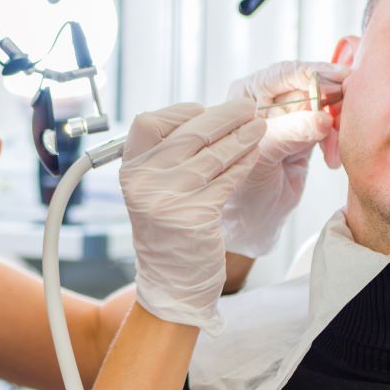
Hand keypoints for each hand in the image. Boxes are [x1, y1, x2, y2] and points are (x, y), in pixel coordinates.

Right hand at [120, 100, 264, 333]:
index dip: (179, 112)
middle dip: (224, 117)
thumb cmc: (169, 231)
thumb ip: (168, 156)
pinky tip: (254, 154)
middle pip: (188, 134)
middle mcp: (143, 183)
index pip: (148, 123)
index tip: (205, 110)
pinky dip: (243, 164)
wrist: (172, 282)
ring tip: (260, 127)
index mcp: (130, 171)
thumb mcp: (153, 190)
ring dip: (242, 137)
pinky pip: (226, 180)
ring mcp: (167, 200)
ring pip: (212, 155)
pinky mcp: (195, 217)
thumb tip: (208, 116)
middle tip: (248, 108)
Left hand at [221, 61, 347, 257]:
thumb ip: (289, 134)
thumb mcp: (262, 157)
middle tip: (345, 115)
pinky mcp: (306, 131)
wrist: (253, 219)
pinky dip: (336, 138)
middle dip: (330, 100)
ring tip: (334, 151)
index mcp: (245, 95)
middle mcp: (266, 100)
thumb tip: (322, 118)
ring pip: (324, 103)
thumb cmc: (242, 188)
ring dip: (336, 123)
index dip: (312, 75)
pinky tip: (332, 159)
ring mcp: (288, 115)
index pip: (282, 74)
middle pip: (308, 84)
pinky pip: (330, 124)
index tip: (338, 82)